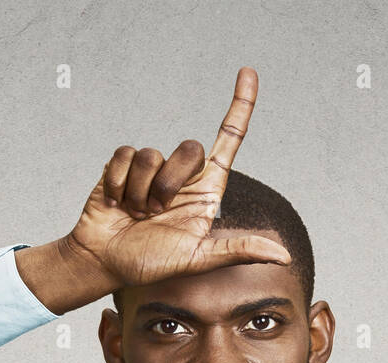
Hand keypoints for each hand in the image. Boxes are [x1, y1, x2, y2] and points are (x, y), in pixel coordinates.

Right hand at [65, 66, 291, 290]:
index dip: (240, 106)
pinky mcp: (122, 165)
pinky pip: (125, 155)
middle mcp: (182, 176)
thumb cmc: (150, 264)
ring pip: (152, 154)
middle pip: (190, 147)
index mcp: (206, 192)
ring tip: (134, 213)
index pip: (229, 141)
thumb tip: (284, 255)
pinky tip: (115, 203)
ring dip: (140, 190)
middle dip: (170, 183)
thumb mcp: (198, 260)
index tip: (248, 73)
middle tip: (155, 213)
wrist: (104, 262)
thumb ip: (238, 251)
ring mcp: (152, 170)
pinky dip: (118, 183)